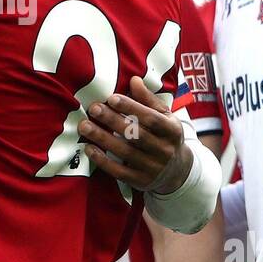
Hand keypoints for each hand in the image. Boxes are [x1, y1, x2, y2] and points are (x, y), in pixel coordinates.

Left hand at [79, 76, 189, 191]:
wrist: (178, 171)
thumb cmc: (166, 136)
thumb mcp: (165, 117)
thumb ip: (148, 100)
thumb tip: (133, 79)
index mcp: (172, 130)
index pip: (151, 118)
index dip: (132, 108)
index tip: (111, 98)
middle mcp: (165, 150)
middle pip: (136, 134)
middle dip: (113, 121)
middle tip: (93, 108)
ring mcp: (153, 168)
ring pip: (125, 153)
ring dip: (102, 138)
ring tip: (84, 126)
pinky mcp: (140, 182)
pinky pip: (119, 172)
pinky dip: (103, 160)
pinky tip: (89, 148)